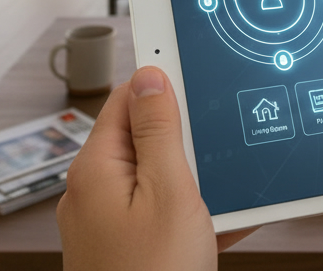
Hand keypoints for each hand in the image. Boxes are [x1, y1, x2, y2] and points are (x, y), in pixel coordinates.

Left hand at [57, 66, 256, 269]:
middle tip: (223, 143)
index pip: (126, 99)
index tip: (198, 71)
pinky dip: (194, 215)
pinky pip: (162, 216)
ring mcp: (107, 225)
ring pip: (159, 179)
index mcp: (96, 169)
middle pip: (145, 139)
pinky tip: (227, 221)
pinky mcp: (126, 251)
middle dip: (188, 138)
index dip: (164, 83)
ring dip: (198, 179)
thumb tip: (151, 76)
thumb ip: (160, 131)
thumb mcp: (169, 193)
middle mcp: (93, 193)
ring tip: (229, 189)